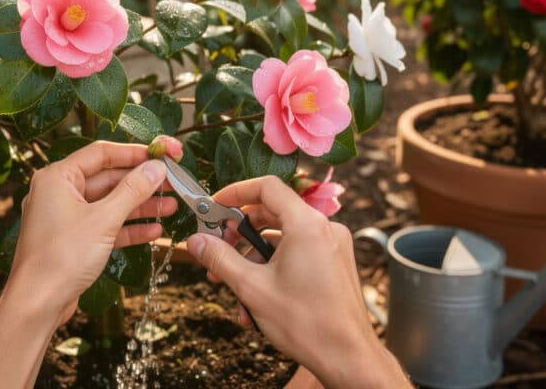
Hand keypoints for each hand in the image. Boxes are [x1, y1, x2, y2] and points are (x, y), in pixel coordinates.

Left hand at [10, 140, 176, 321]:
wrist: (37, 305)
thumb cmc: (60, 258)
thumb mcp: (103, 219)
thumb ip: (132, 190)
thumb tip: (156, 168)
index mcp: (57, 178)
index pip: (101, 154)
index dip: (134, 153)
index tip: (162, 154)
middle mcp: (59, 193)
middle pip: (107, 179)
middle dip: (142, 182)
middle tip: (173, 182)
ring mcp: (66, 218)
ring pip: (109, 204)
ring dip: (140, 205)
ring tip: (172, 206)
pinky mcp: (74, 240)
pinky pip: (105, 226)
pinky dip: (128, 227)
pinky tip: (154, 231)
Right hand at [184, 176, 409, 388]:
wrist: (348, 358)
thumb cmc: (307, 323)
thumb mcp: (252, 288)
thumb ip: (220, 259)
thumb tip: (196, 242)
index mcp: (307, 224)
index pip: (266, 187)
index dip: (236, 192)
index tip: (215, 206)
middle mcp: (324, 228)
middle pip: (272, 213)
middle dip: (239, 234)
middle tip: (216, 251)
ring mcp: (332, 246)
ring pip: (282, 239)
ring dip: (253, 260)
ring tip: (232, 288)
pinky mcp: (334, 263)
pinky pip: (297, 254)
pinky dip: (273, 269)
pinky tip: (255, 300)